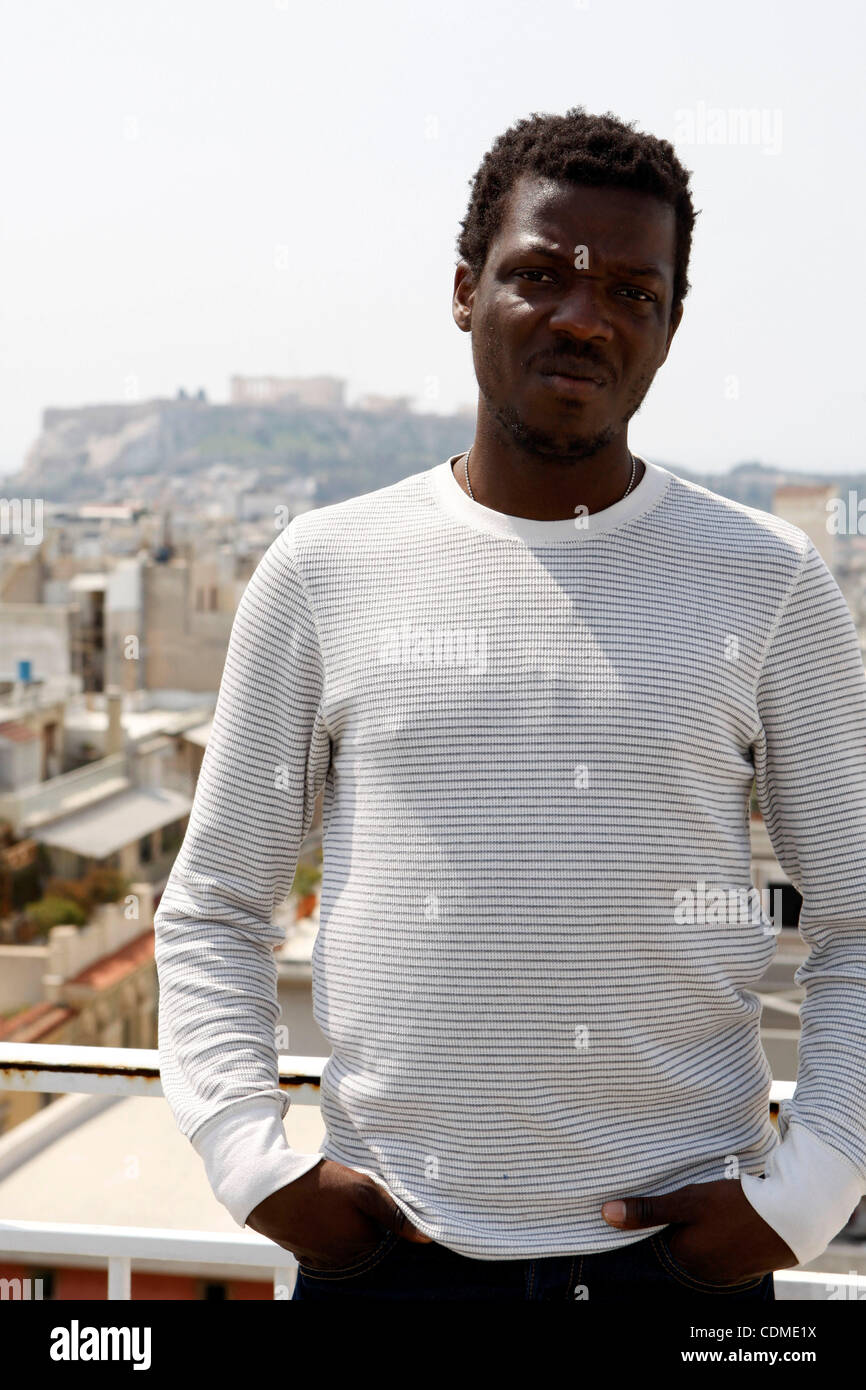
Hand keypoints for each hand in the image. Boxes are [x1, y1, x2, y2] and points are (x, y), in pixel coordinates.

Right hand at [245, 1158, 433, 1269]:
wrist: (269, 1190)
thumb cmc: (319, 1185)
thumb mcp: (363, 1189)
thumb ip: (395, 1212)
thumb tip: (426, 1237)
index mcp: (364, 1244)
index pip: (386, 1231)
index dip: (380, 1211)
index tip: (369, 1196)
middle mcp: (346, 1258)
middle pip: (367, 1237)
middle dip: (362, 1218)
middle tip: (347, 1195)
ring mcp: (325, 1257)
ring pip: (347, 1239)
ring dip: (344, 1223)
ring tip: (331, 1200)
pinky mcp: (307, 1253)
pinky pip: (327, 1242)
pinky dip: (326, 1228)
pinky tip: (319, 1209)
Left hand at [600, 1178, 798, 1284]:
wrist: (795, 1216)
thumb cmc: (736, 1206)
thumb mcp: (688, 1201)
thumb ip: (648, 1210)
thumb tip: (606, 1214)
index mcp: (685, 1259)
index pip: (657, 1241)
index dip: (656, 1220)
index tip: (659, 1202)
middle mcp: (704, 1273)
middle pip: (680, 1246)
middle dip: (679, 1226)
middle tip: (688, 1203)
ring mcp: (728, 1271)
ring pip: (703, 1248)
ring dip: (702, 1230)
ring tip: (710, 1207)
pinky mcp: (747, 1264)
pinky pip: (724, 1250)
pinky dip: (722, 1235)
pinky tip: (728, 1217)